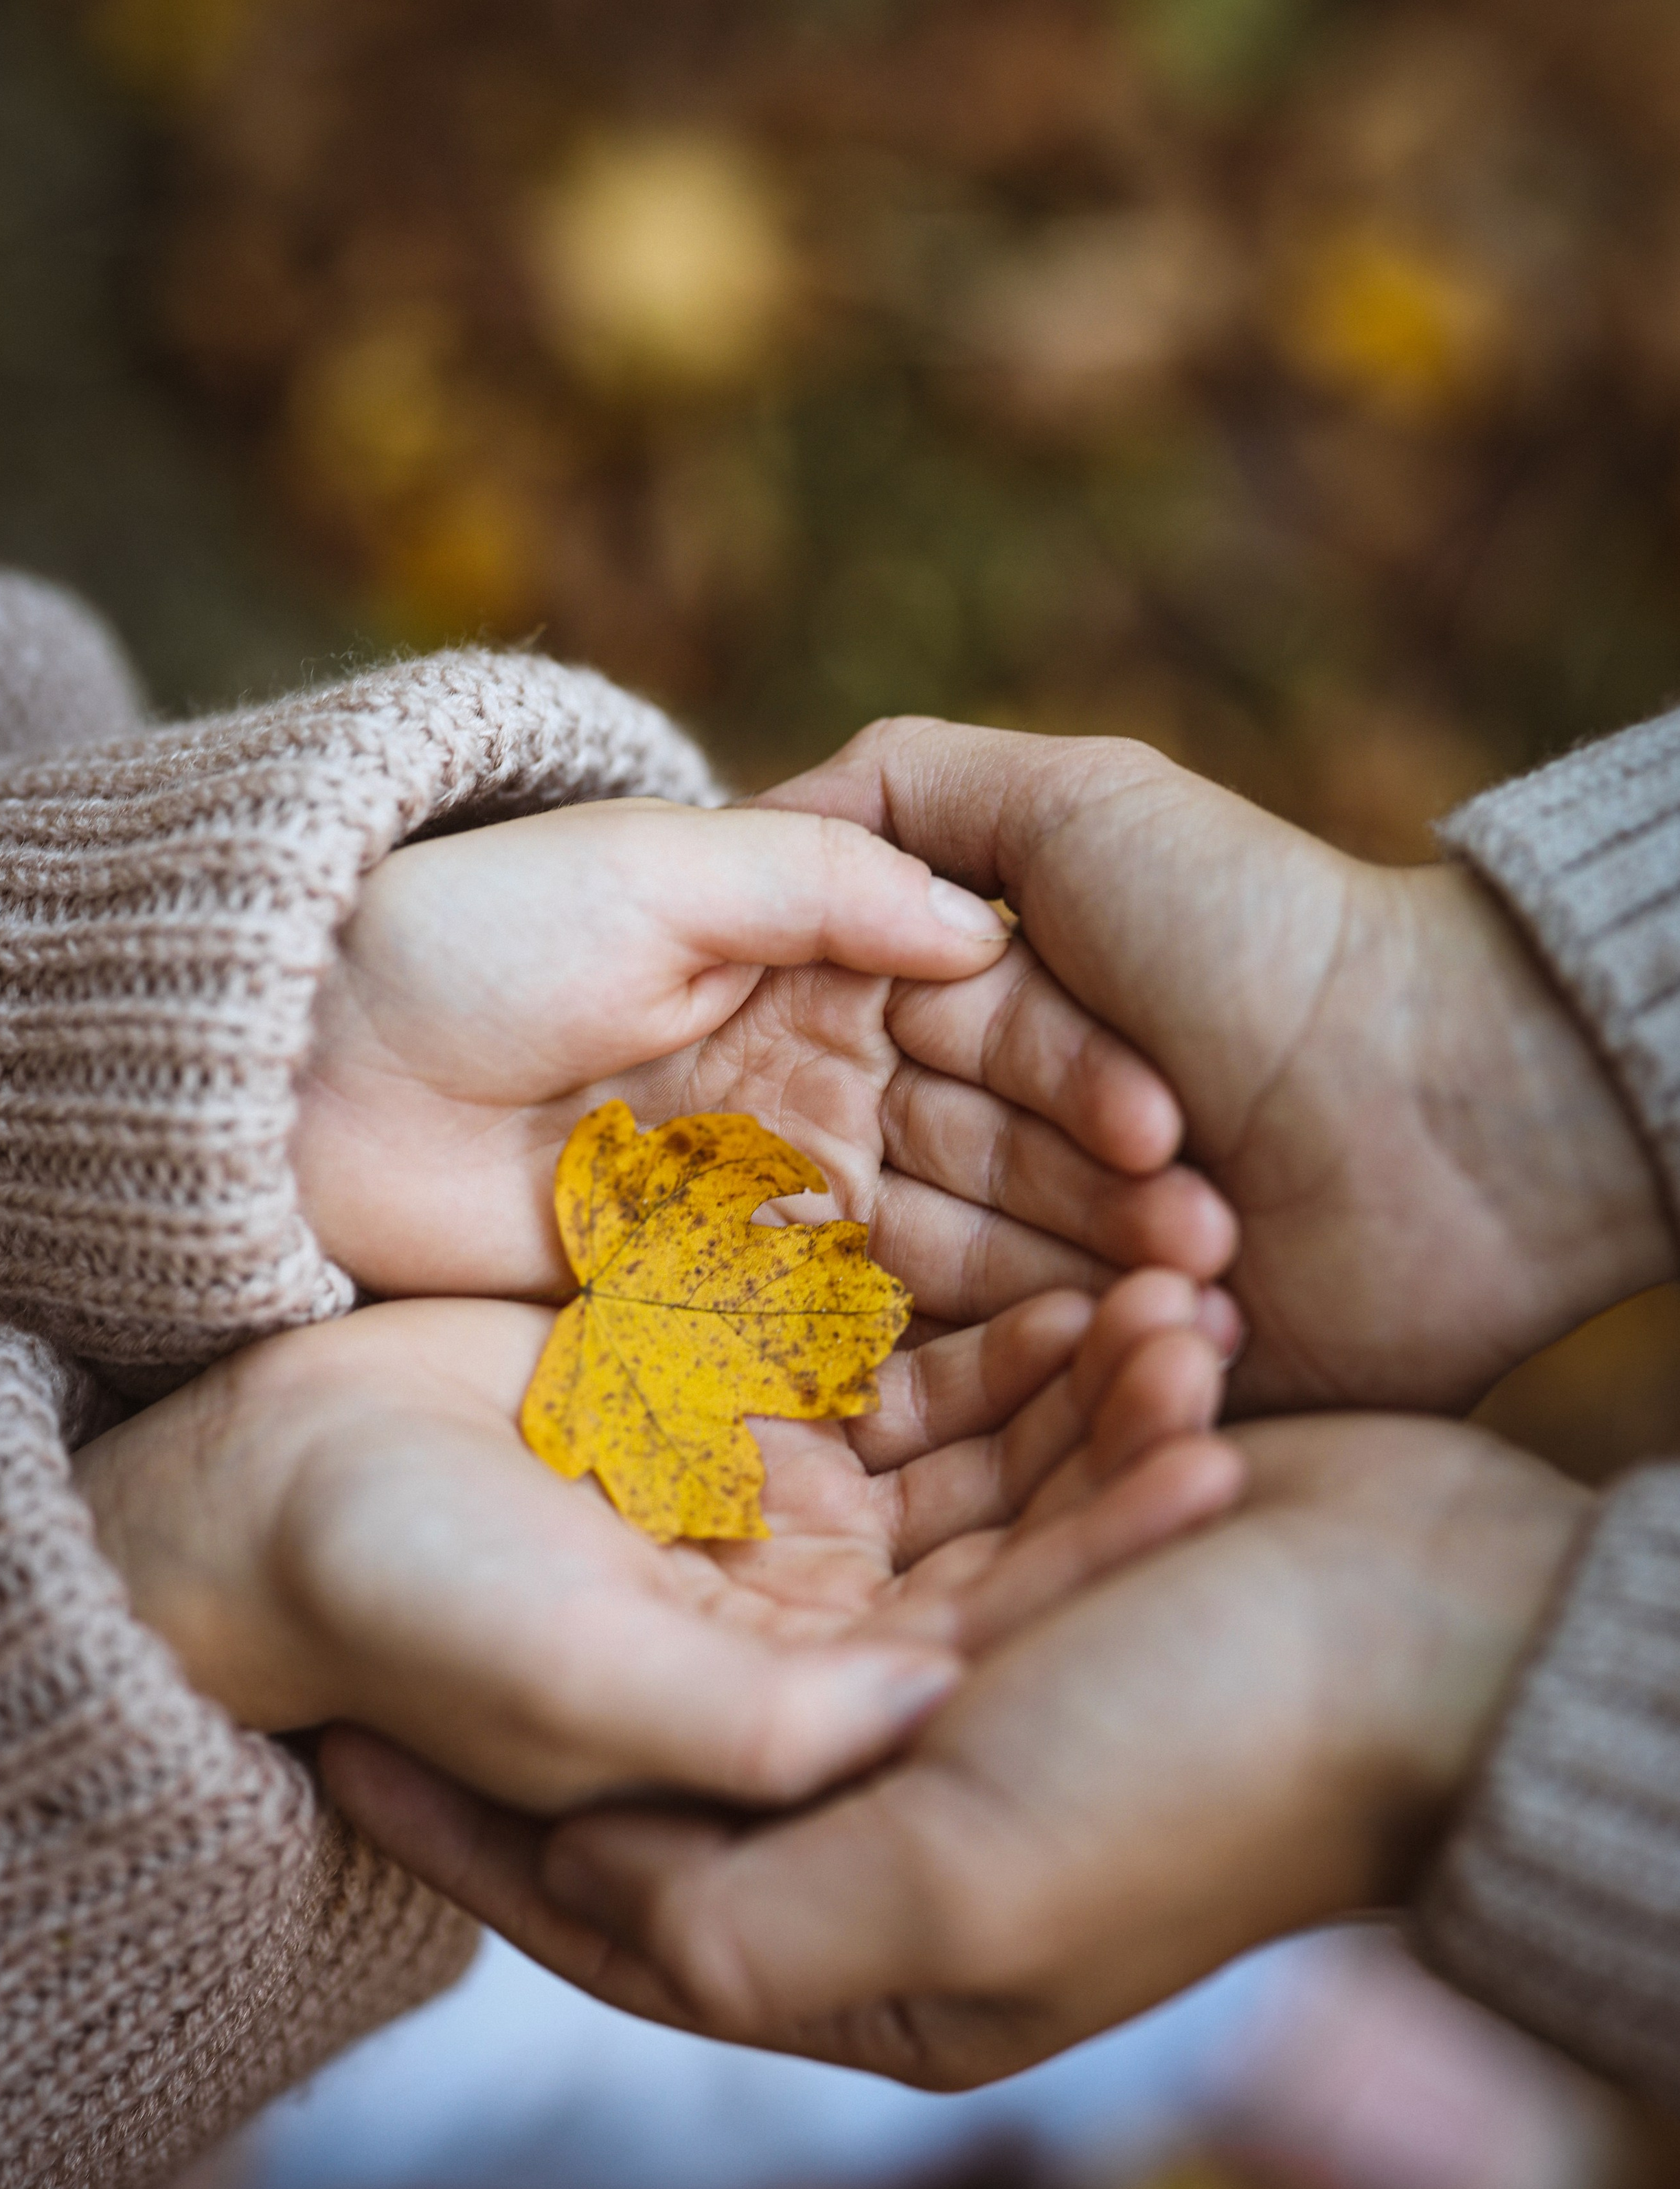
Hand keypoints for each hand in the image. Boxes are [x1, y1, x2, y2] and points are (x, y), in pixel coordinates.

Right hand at [73, 1280, 1233, 1812]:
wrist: (266, 1497)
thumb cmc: (398, 1603)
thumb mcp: (572, 1672)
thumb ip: (750, 1720)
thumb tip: (939, 1715)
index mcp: (790, 1704)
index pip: (991, 1641)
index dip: (1099, 1560)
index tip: (1210, 1466)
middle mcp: (814, 1615)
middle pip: (1006, 1531)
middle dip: (1109, 1443)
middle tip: (1209, 1330)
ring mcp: (784, 1506)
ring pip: (968, 1437)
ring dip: (1062, 1362)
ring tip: (1166, 1273)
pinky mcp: (745, 1406)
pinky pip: (891, 1354)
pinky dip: (966, 1307)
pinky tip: (1048, 1241)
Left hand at [290, 798, 1235, 1322]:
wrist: (304, 1067)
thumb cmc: (473, 932)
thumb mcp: (655, 871)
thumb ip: (818, 881)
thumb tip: (985, 921)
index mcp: (827, 974)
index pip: (999, 1026)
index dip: (1089, 1078)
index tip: (1176, 1136)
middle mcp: (825, 1093)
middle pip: (996, 1157)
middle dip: (1103, 1209)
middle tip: (1213, 1269)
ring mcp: (775, 1208)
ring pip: (946, 1260)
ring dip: (1049, 1303)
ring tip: (1158, 1350)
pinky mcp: (712, 1305)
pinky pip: (845, 1343)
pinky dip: (937, 1375)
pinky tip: (1034, 1413)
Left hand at [323, 1377, 1587, 2084]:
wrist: (1456, 1630)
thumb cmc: (1216, 1765)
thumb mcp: (960, 1882)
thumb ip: (750, 1914)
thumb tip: (581, 1889)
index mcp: (886, 1932)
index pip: (625, 1891)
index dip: (476, 1825)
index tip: (333, 1737)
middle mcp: (917, 1812)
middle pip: (684, 1735)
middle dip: (570, 1646)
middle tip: (419, 1556)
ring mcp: (978, 1681)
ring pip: (796, 1590)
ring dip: (719, 1500)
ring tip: (589, 1396)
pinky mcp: (1044, 1564)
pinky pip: (903, 1503)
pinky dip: (847, 1454)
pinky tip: (774, 1361)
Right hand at [755, 724, 1672, 1410]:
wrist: (1450, 1103)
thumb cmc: (1257, 936)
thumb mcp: (1077, 806)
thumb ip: (891, 793)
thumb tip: (738, 824)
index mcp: (968, 1018)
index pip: (848, 1066)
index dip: (885, 1071)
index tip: (912, 1077)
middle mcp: (993, 1138)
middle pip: (897, 1190)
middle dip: (1009, 1176)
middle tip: (1152, 1141)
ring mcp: (1055, 1258)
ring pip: (959, 1296)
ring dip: (1071, 1265)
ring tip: (1196, 1237)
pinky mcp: (1113, 1364)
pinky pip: (1037, 1395)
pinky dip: (1098, 1356)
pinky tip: (1179, 1317)